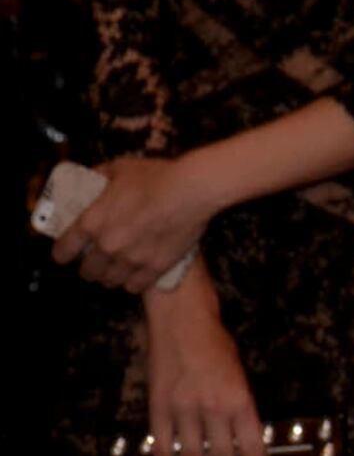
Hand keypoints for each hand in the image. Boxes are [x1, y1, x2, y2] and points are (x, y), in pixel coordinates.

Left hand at [54, 152, 212, 294]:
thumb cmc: (154, 176)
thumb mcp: (119, 168)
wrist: (190, 190)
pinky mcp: (155, 267)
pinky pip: (136, 286)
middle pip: (88, 271)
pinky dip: (133, 284)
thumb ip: (101, 176)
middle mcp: (107, 246)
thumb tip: (92, 178)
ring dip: (110, 277)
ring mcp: (131, 259)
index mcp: (92, 222)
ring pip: (110, 281)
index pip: (64, 249)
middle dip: (89, 268)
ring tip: (115, 272)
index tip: (65, 255)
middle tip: (95, 263)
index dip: (62, 254)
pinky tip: (135, 279)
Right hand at [140, 272, 265, 455]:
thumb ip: (240, 410)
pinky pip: (163, 445)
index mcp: (241, 399)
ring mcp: (184, 408)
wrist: (182, 318)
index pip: (254, 447)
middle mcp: (214, 407)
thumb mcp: (240, 376)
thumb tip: (243, 447)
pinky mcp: (159, 406)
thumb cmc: (217, 346)